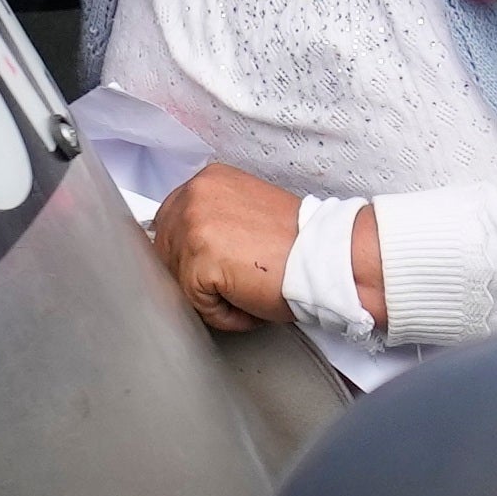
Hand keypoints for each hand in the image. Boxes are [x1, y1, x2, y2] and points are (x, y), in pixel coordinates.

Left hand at [148, 159, 307, 331]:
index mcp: (208, 180)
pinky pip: (197, 305)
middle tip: (237, 281)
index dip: (190, 255)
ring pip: (180, 281)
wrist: (330, 258)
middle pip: (166, 253)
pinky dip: (225, 315)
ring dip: (213, 296)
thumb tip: (185, 247)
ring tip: (249, 289)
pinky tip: (252, 301)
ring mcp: (193, 226)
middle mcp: (195, 195)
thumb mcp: (246, 214)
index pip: (169, 224)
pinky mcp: (198, 260)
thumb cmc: (299, 245)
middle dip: (196, 276)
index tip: (217, 266)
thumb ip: (213, 221)